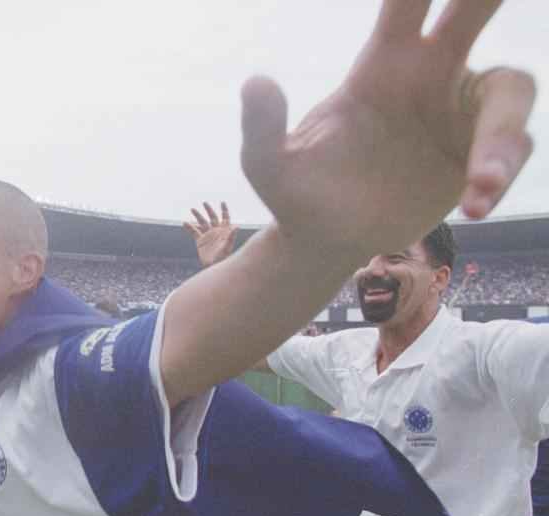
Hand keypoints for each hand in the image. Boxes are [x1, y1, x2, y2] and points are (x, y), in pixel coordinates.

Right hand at [184, 201, 236, 267]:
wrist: (213, 267)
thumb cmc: (223, 258)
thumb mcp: (228, 247)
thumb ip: (231, 237)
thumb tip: (237, 226)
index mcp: (224, 231)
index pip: (225, 218)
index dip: (224, 210)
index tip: (222, 202)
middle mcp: (216, 231)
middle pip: (212, 217)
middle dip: (209, 210)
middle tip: (204, 203)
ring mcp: (208, 236)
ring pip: (202, 223)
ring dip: (198, 216)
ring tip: (192, 209)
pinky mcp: (200, 241)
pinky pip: (194, 232)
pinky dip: (189, 228)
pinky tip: (185, 223)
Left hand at [240, 0, 535, 259]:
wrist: (325, 240)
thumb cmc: (296, 190)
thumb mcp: (267, 164)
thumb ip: (261, 127)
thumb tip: (255, 82)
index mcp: (382, 61)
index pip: (408, 1)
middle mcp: (430, 74)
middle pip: (473, 14)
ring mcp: (460, 113)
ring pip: (511, 92)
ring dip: (503, 134)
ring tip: (479, 184)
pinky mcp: (479, 155)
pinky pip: (510, 152)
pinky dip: (498, 177)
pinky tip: (473, 206)